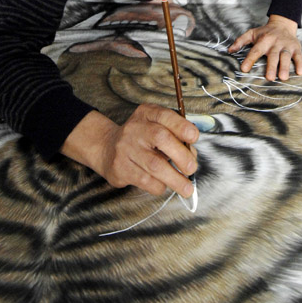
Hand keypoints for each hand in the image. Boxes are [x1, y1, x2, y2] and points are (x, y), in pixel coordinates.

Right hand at [61, 106, 198, 197]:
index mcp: (147, 114)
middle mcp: (135, 128)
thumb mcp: (155, 127)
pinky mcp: (120, 168)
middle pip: (161, 138)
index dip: (181, 126)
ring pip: (154, 165)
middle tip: (192, 169)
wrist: (107, 147)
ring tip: (186, 188)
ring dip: (175, 179)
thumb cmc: (141, 138)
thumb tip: (192, 155)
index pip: (165, 116)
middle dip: (182, 156)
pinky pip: (145, 180)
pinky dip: (159, 186)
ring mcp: (125, 148)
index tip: (194, 137)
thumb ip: (175, 136)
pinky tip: (163, 185)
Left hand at [228, 15, 301, 80]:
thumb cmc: (266, 32)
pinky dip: (300, 64)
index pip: (256, 50)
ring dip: (285, 67)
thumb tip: (229, 50)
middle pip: (273, 55)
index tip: (244, 69)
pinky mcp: (296, 48)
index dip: (250, 59)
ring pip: (286, 56)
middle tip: (268, 78)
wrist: (283, 23)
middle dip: (271, 66)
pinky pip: (299, 56)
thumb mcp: (252, 33)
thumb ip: (240, 41)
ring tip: (283, 78)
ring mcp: (286, 45)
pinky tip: (300, 72)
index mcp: (264, 40)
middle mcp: (275, 43)